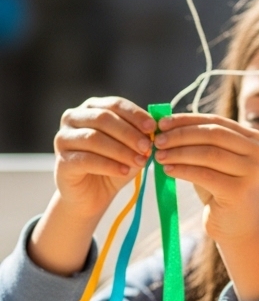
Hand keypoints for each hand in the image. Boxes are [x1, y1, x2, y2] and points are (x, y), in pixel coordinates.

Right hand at [53, 96, 154, 224]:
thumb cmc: (112, 166)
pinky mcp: (62, 161)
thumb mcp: (130, 149)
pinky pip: (87, 159)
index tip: (152, 128)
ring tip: (139, 161)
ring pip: (94, 138)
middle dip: (128, 133)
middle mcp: (73, 118)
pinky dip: (109, 165)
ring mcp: (63, 139)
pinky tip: (124, 171)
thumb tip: (153, 130)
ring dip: (121, 150)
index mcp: (91, 108)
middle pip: (103, 118)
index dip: (135, 115)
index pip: (114, 104)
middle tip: (147, 147)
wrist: (91, 196)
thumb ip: (139, 137)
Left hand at [154, 112, 258, 244]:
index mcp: (254, 140)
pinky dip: (183, 170)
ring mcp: (252, 172)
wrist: (242, 229)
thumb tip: (167, 125)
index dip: (187, 120)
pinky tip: (167, 170)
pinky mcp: (240, 191)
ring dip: (179, 152)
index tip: (162, 123)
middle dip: (181, 135)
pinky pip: (205, 175)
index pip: (216, 122)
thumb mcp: (215, 163)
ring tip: (158, 155)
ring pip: (208, 153)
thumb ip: (201, 144)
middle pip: (213, 135)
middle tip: (157, 140)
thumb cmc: (223, 193)